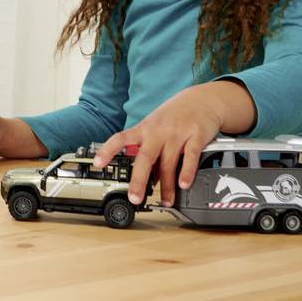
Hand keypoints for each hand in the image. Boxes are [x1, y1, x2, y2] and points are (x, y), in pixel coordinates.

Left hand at [92, 83, 248, 206]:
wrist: (204, 99)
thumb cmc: (176, 115)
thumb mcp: (156, 125)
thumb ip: (150, 149)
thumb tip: (146, 177)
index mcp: (145, 128)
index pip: (121, 138)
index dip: (108, 150)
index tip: (97, 164)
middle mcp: (159, 131)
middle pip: (145, 157)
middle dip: (139, 180)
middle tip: (135, 197)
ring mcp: (177, 133)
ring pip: (168, 163)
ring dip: (167, 185)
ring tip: (166, 200)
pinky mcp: (196, 136)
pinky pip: (190, 156)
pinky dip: (187, 172)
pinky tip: (184, 184)